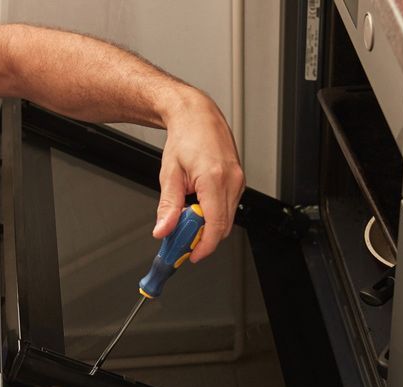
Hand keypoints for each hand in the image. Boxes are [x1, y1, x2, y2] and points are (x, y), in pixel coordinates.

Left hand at [154, 90, 245, 262]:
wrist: (197, 115)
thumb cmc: (185, 137)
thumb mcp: (169, 174)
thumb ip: (167, 206)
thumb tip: (163, 230)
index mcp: (215, 179)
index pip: (215, 226)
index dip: (203, 246)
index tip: (190, 255)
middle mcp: (232, 181)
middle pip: (223, 227)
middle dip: (202, 239)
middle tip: (181, 241)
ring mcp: (239, 181)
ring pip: (227, 219)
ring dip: (208, 226)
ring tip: (187, 220)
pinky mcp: (239, 181)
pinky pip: (229, 207)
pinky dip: (214, 215)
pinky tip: (198, 208)